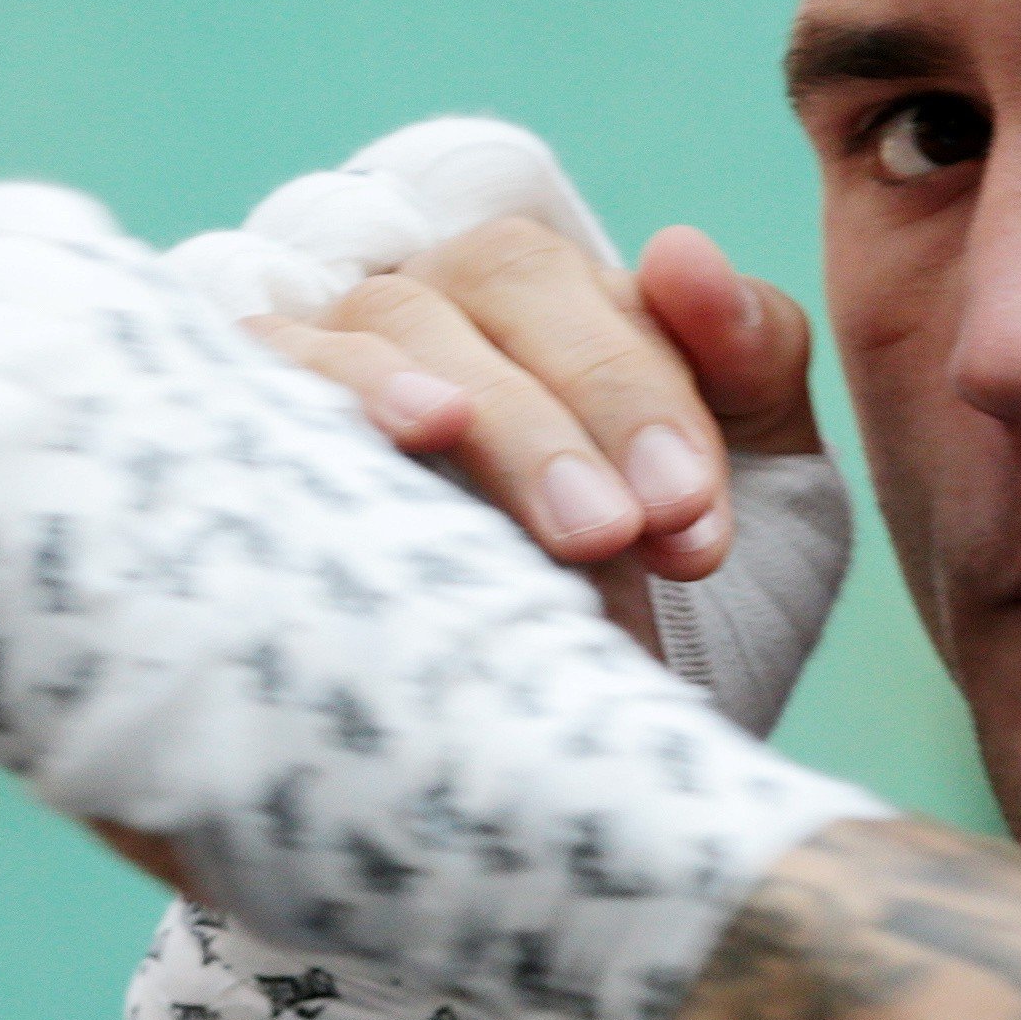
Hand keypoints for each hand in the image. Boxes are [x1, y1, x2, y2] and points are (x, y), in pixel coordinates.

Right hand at [252, 212, 826, 584]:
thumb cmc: (681, 618)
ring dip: (487, 413)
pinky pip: (274, 366)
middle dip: (582, 405)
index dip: (651, 397)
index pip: (603, 296)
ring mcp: (347, 354)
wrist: (576, 770)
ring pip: (396, 322)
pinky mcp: (256, 421)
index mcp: (571, 312)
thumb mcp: (764, 501)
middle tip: (629, 532)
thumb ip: (750, 363)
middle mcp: (452, 312)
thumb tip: (683, 249)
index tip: (694, 522)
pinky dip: (338, 388)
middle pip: (499, 280)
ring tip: (567, 524)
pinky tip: (411, 433)